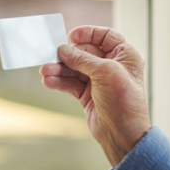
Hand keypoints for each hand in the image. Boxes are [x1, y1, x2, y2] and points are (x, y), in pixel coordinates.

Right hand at [40, 26, 150, 167]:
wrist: (123, 135)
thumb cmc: (124, 101)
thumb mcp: (105, 73)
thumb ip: (82, 59)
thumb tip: (64, 50)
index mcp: (125, 56)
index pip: (106, 36)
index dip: (88, 33)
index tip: (71, 36)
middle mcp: (113, 66)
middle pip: (85, 53)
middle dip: (68, 55)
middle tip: (51, 56)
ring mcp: (100, 81)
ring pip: (75, 69)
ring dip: (60, 69)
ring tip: (45, 72)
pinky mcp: (88, 95)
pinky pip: (71, 83)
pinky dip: (60, 82)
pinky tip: (49, 81)